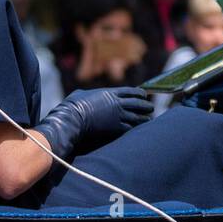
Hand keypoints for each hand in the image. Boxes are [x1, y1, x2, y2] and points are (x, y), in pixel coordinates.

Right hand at [32, 87, 153, 160]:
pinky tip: (140, 130)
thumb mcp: (81, 94)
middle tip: (150, 108)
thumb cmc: (72, 106)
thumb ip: (90, 94)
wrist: (72, 119)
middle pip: (138, 103)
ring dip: (144, 118)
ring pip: (138, 116)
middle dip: (146, 106)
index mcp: (110, 93)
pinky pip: (131, 128)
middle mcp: (117, 103)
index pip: (131, 91)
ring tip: (149, 119)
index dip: (140, 94)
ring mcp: (118, 116)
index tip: (144, 95)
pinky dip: (136, 128)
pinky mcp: (116, 128)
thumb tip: (88, 94)